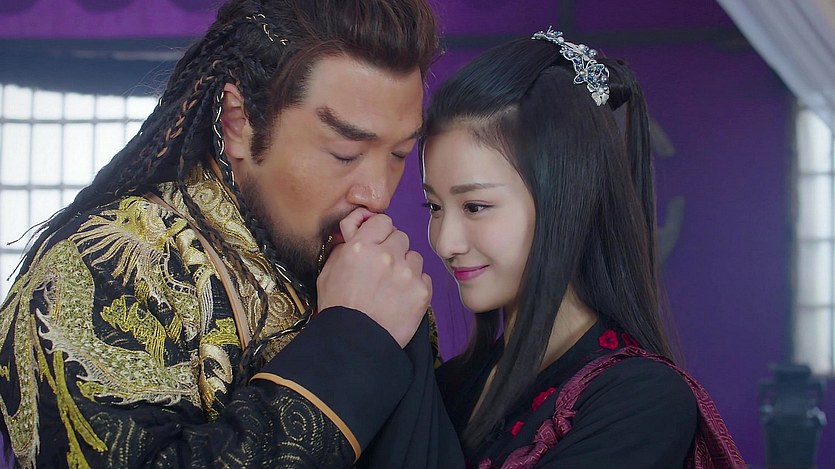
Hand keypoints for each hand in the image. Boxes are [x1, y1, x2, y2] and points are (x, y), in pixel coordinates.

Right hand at [317, 209, 431, 347]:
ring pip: (414, 257)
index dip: (380, 231)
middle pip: (401, 237)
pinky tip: (401, 299)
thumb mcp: (328, 272)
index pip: (383, 221)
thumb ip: (345, 247)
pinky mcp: (422, 291)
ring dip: (406, 267)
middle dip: (393, 249)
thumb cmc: (338, 309)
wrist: (354, 344)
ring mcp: (407, 273)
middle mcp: (387, 255)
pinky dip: (416, 286)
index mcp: (361, 246)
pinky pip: (425, 278)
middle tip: (384, 268)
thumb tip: (357, 232)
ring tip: (392, 287)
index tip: (378, 242)